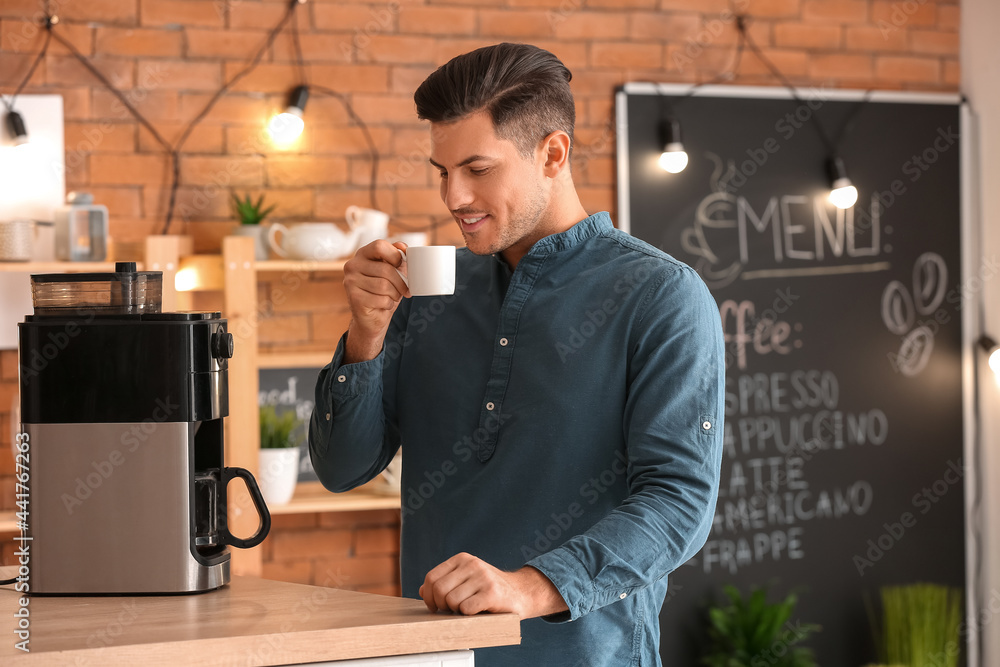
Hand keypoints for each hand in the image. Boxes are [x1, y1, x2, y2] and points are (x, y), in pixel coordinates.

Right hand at [342, 240, 409, 362]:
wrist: (372, 316)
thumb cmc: (384, 291)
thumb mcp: (393, 271)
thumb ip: (397, 256)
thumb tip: (403, 246)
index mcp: (362, 254)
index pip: (379, 246)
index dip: (395, 256)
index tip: (400, 266)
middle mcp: (352, 265)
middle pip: (386, 269)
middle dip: (401, 282)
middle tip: (405, 290)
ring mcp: (350, 281)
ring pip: (384, 286)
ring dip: (395, 294)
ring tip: (393, 297)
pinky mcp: (353, 298)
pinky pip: (380, 300)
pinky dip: (388, 304)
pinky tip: (384, 305)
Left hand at [418, 552, 568, 618]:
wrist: (521, 592)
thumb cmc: (489, 589)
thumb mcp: (466, 580)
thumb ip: (445, 583)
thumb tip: (423, 590)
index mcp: (462, 559)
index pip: (431, 577)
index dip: (429, 596)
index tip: (435, 606)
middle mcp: (472, 564)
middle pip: (439, 589)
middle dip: (441, 605)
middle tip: (451, 610)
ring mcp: (483, 577)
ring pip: (451, 600)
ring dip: (457, 610)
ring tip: (467, 608)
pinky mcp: (492, 593)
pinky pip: (466, 609)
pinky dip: (468, 615)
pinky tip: (478, 611)